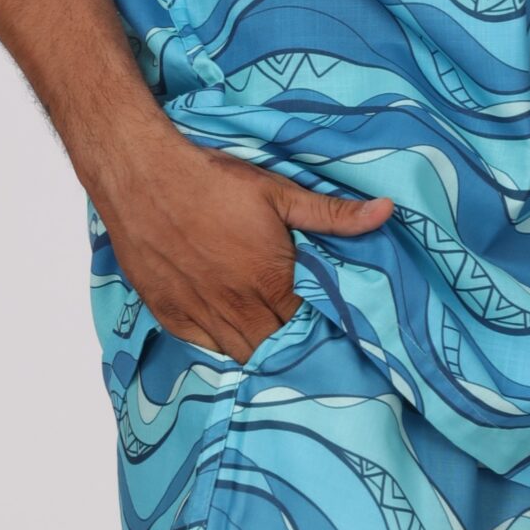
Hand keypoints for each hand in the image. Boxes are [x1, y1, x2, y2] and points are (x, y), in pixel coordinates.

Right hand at [97, 120, 392, 362]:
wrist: (143, 176)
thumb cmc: (213, 181)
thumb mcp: (279, 193)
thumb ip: (333, 214)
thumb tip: (386, 210)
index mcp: (270, 282)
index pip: (307, 326)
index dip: (320, 328)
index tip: (330, 325)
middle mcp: (236, 307)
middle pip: (275, 347)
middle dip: (292, 345)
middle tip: (303, 335)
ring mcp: (200, 314)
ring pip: (240, 353)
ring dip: (258, 348)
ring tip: (271, 336)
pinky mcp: (169, 313)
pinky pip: (203, 345)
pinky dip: (220, 342)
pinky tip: (231, 329)